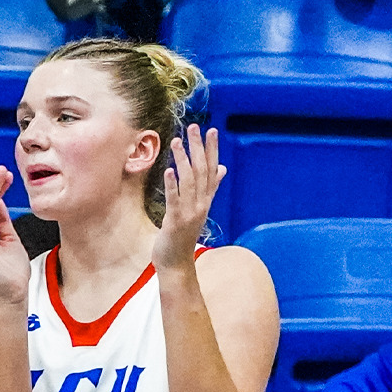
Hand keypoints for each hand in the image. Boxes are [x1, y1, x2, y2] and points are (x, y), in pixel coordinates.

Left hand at [151, 125, 225, 271]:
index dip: (212, 150)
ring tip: (177, 142)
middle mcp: (201, 204)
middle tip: (194, 128)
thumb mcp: (198, 210)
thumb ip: (209, 189)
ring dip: (184, 160)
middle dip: (198, 148)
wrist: (177, 264)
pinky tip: (169, 170)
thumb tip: (222, 169)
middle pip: (202, 171)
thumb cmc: (183, 236)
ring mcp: (190, 212)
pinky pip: (175, 200)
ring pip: (189, 181)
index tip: (211, 130)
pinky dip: (173, 185)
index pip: (212, 170)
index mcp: (205, 200)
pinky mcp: (176, 221)